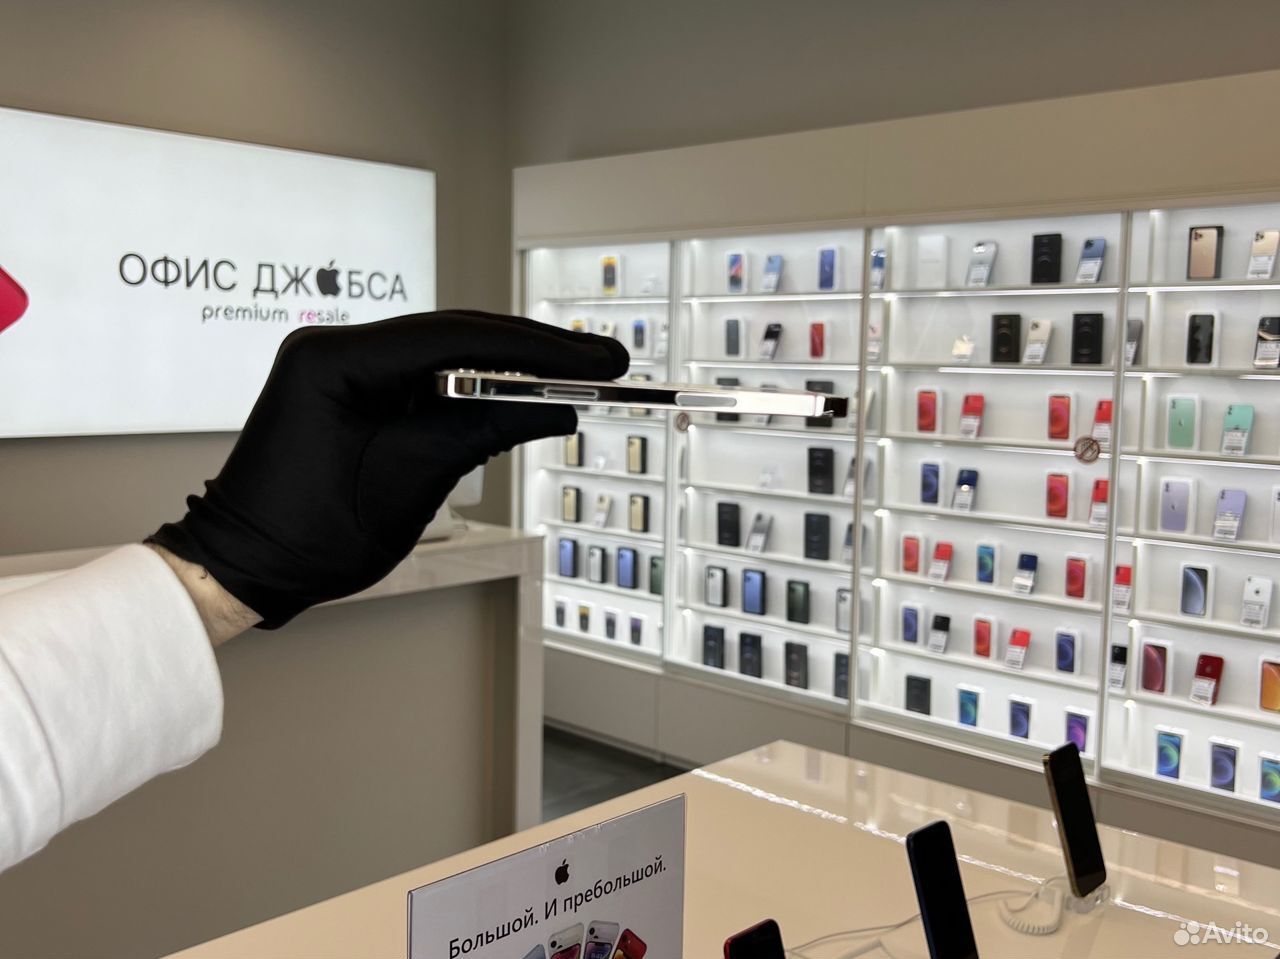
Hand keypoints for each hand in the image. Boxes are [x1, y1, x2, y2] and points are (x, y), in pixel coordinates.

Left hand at [149, 310, 628, 628]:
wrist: (243, 567)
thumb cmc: (309, 534)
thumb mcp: (411, 479)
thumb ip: (485, 431)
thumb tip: (555, 409)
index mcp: (336, 359)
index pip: (456, 338)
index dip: (537, 350)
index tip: (595, 361)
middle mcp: (334, 346)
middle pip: (455, 335)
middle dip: (534, 352)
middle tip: (604, 362)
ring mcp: (340, 364)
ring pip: (446, 353)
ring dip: (511, 369)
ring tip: (578, 378)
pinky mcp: (350, 388)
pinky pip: (426, 378)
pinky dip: (476, 390)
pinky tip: (523, 396)